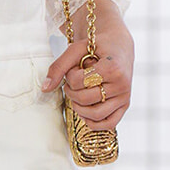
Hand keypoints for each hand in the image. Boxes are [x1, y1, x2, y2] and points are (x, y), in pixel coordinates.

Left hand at [42, 13, 134, 128]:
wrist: (119, 46)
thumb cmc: (97, 46)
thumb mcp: (77, 49)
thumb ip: (59, 67)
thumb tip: (45, 89)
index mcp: (113, 68)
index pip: (79, 82)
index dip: (69, 76)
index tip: (74, 68)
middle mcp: (122, 85)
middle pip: (85, 99)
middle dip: (71, 92)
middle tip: (71, 83)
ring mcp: (124, 97)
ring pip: (95, 115)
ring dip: (78, 108)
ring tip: (76, 95)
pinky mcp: (125, 105)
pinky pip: (109, 124)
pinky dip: (93, 122)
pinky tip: (84, 111)